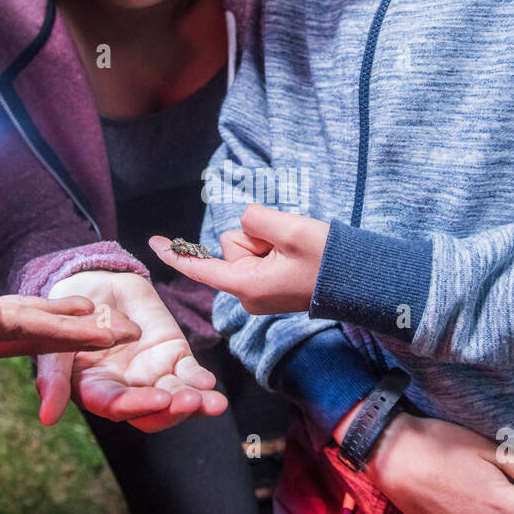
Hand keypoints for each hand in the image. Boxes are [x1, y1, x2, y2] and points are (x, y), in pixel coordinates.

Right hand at [0, 231, 139, 368]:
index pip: (23, 330)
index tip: (112, 330)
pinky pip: (9, 330)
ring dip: (70, 332)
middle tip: (133, 332)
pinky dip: (41, 322)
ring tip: (113, 326)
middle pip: (34, 340)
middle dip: (86, 337)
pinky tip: (67, 316)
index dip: (70, 329)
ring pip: (26, 337)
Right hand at [37, 270, 225, 431]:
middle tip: (190, 401)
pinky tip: (209, 383)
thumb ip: (54, 377)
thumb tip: (47, 418)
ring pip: (175, 397)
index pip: (117, 406)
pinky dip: (200, 380)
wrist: (95, 279)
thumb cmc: (70, 312)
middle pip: (151, 412)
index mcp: (96, 390)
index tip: (159, 399)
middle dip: (172, 410)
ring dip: (195, 402)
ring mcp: (152, 374)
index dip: (137, 405)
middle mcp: (126, 388)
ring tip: (212, 403)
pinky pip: (190, 374)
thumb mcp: (57, 340)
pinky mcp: (173, 356)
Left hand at [148, 203, 328, 313]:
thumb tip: (247, 222)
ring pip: (248, 246)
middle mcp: (249, 293)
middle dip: (255, 236)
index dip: (176, 253)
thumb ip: (255, 220)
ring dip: (269, 240)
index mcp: (248, 286)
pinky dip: (276, 247)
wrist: (361, 280)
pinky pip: (261, 253)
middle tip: (290, 246)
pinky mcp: (272, 285)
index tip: (152, 242)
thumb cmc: (328, 260)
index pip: (201, 267)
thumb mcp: (289, 230)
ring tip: (298, 251)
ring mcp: (261, 291)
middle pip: (232, 245)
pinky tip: (298, 255)